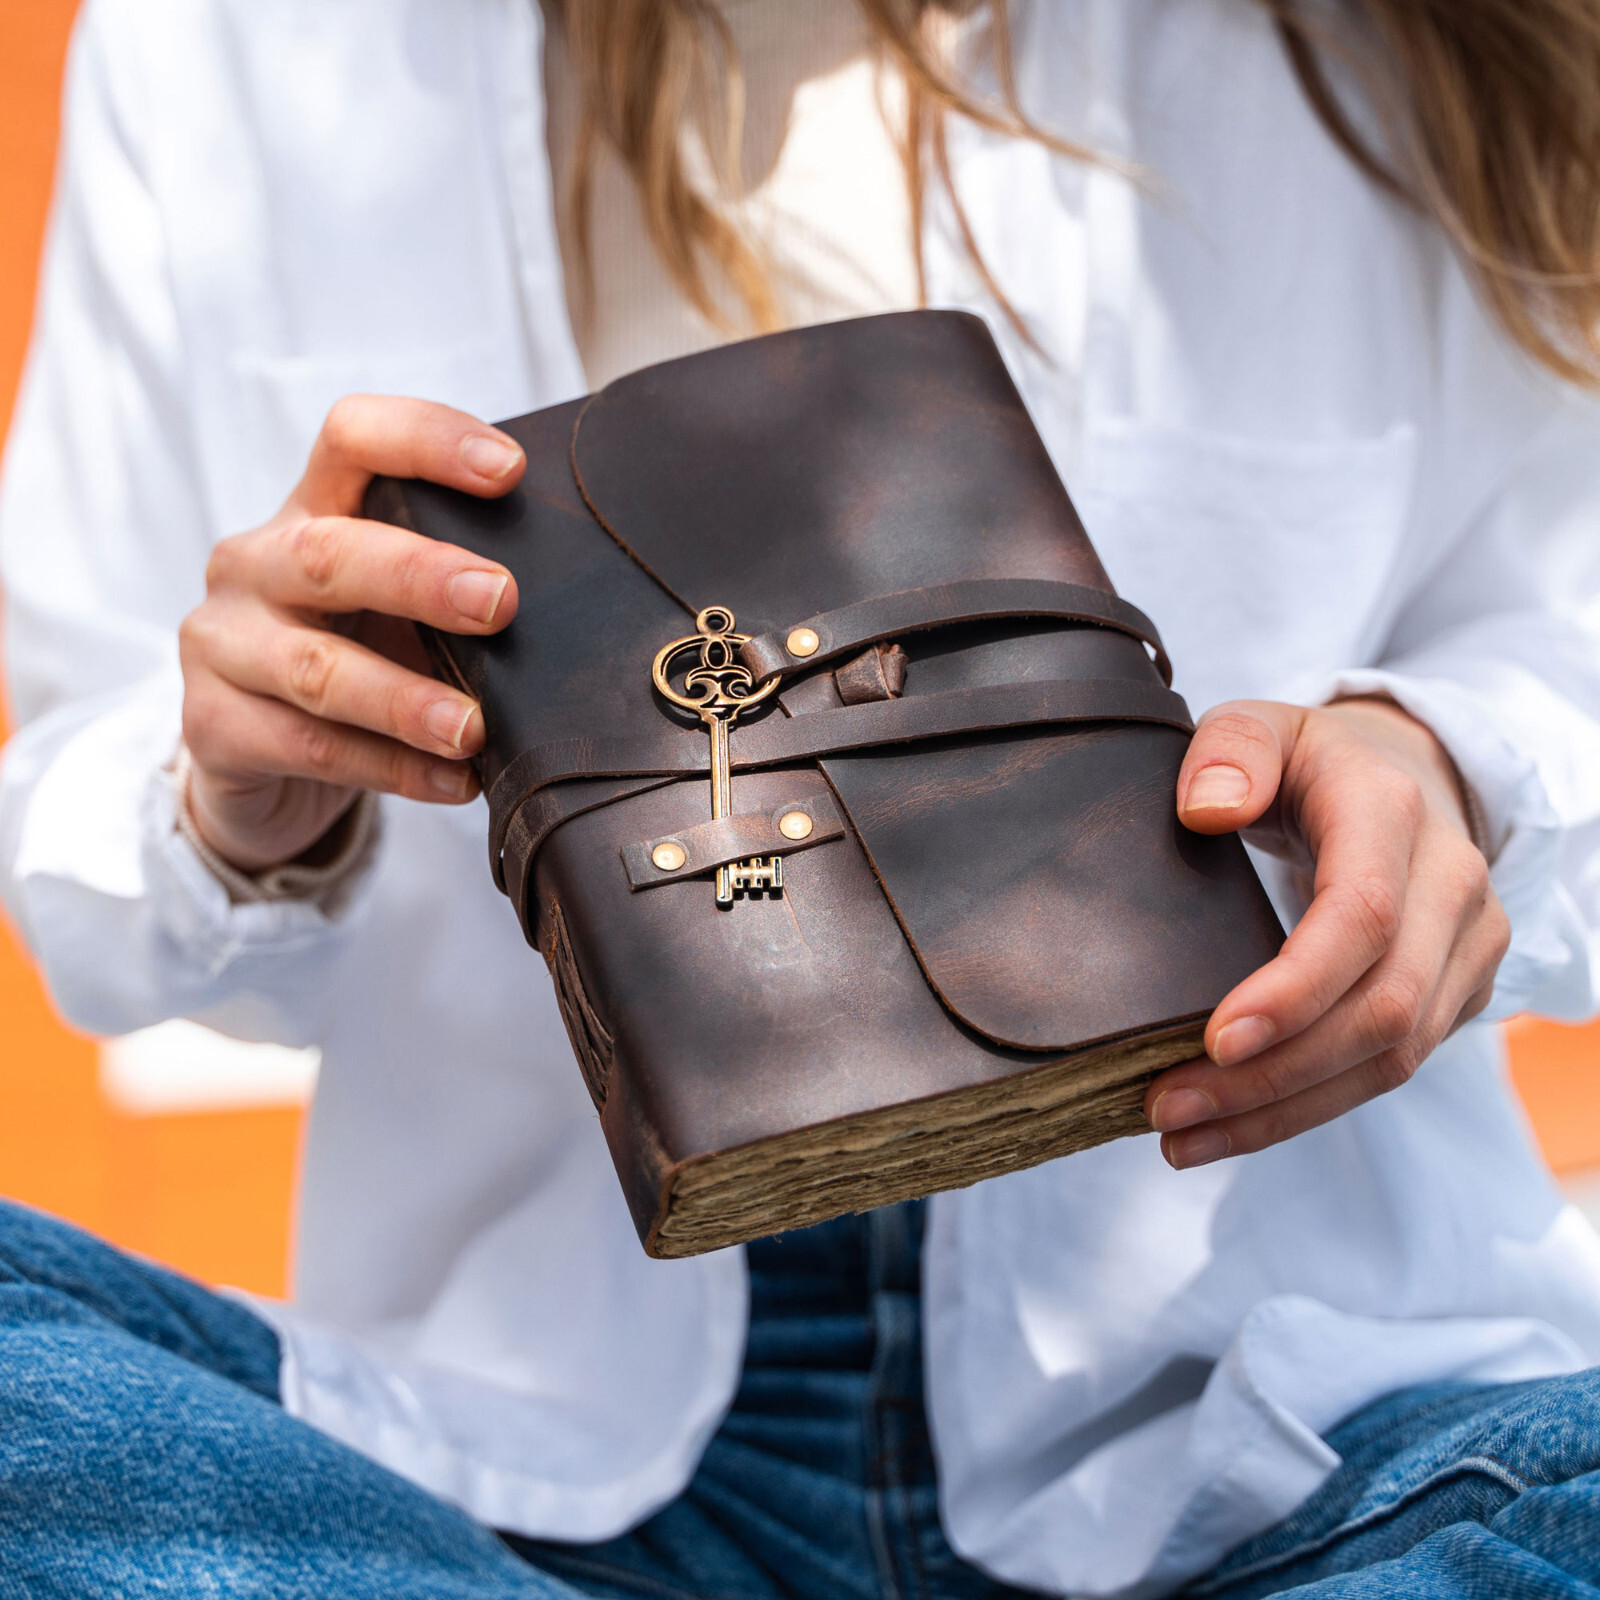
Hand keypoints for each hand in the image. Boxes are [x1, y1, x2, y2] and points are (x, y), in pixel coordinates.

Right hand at [178, 395, 524, 871]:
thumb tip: (578, 608)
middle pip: (329, 552)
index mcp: (310, 509)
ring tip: (474, 728)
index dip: (426, 441)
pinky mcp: (212, 726)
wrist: (252, 755)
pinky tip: (455, 782)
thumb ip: (455, 590)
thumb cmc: (354, 656)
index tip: (509, 470)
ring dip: (406, 700)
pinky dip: (393, 770)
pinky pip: (312, 748)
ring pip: (317, 669)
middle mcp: (254, 563)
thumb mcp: (396, 606)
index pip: (353, 439)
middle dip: (420, 576)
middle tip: (499, 602)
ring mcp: (221, 645)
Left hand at [1145, 697, 1509, 1167]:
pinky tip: (1231, 1126)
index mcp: (1391, 814)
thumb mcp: (1258, 724)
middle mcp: (1450, 885)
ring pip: (1392, 1059)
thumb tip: (1207, 811)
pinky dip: (1308, 1107)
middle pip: (1380, 1011)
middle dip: (1272, 1076)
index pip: (1359, 919)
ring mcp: (1465, 947)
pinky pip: (1389, 1069)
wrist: (1400, 777)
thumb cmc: (1307, 762)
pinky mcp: (1456, 994)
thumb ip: (1228, 749)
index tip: (1214, 1040)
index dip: (1293, 990)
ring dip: (1283, 1110)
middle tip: (1164, 1104)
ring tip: (1180, 1134)